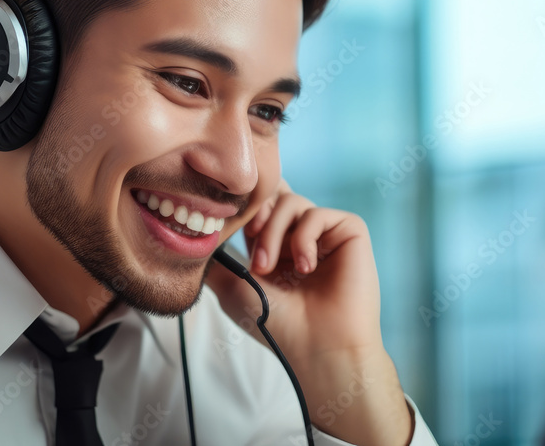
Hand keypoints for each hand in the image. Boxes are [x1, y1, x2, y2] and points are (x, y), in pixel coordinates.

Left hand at [206, 178, 413, 445]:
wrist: (318, 348)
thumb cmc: (277, 325)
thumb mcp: (232, 289)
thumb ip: (214, 261)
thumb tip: (194, 240)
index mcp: (277, 247)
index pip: (261, 205)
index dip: (245, 209)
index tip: (231, 230)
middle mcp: (301, 237)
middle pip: (275, 195)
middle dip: (256, 215)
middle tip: (251, 248)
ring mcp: (326, 235)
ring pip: (293, 202)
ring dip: (274, 232)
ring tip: (269, 267)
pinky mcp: (350, 233)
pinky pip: (320, 214)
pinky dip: (304, 237)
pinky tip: (305, 267)